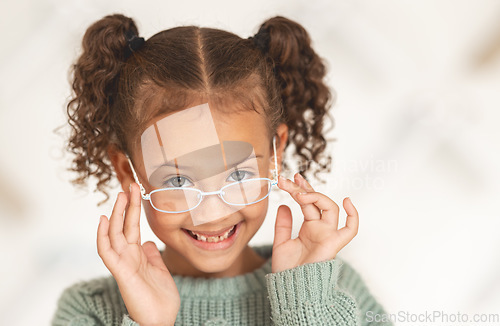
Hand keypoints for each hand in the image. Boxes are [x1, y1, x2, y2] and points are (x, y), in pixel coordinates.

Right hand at [97, 183, 179, 325]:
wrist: (160, 320)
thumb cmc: (160, 299)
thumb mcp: (160, 270)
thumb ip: (152, 256)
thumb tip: (149, 242)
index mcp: (138, 255)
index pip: (133, 226)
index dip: (134, 209)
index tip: (137, 191)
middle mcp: (128, 256)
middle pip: (124, 225)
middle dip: (126, 205)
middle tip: (130, 184)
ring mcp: (123, 263)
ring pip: (114, 233)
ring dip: (116, 213)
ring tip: (121, 194)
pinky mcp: (121, 272)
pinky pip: (107, 251)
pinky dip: (102, 236)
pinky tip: (103, 220)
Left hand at [271, 173, 358, 272]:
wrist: (290, 287)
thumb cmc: (287, 270)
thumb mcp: (281, 242)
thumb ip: (283, 224)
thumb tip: (284, 205)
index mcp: (309, 227)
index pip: (307, 203)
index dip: (298, 189)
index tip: (286, 180)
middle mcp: (320, 228)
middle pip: (316, 201)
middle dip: (303, 188)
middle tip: (288, 180)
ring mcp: (328, 234)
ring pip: (329, 207)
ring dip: (314, 196)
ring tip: (298, 193)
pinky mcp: (334, 243)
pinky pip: (350, 230)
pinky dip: (353, 216)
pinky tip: (347, 201)